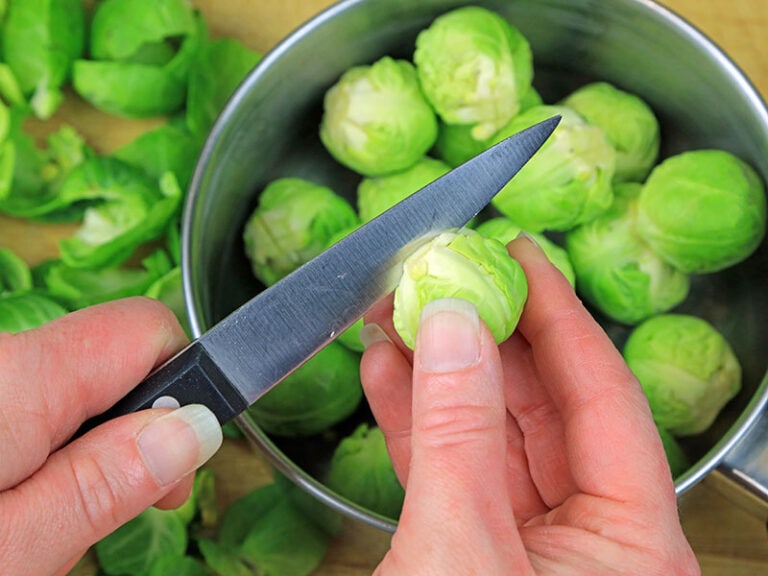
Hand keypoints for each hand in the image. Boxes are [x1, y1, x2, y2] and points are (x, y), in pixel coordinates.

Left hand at [0, 297, 221, 575]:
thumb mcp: (13, 550)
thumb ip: (104, 484)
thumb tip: (196, 427)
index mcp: (19, 377)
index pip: (147, 329)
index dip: (187, 389)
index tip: (177, 468)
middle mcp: (0, 357)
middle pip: (114, 360)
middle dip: (136, 432)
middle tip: (114, 515)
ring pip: (75, 389)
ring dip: (88, 452)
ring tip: (54, 526)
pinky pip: (32, 404)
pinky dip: (46, 453)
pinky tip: (22, 505)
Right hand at [360, 236, 699, 574]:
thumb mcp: (460, 545)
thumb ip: (457, 432)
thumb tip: (453, 325)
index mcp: (632, 544)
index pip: (604, 395)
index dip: (558, 313)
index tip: (520, 256)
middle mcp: (593, 539)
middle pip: (545, 406)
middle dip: (484, 338)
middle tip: (451, 278)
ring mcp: (534, 546)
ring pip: (492, 434)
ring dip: (440, 374)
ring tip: (401, 315)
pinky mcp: (478, 552)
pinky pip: (455, 470)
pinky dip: (418, 423)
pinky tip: (388, 373)